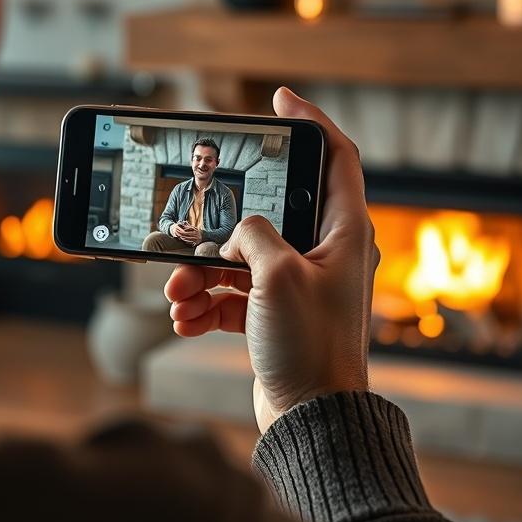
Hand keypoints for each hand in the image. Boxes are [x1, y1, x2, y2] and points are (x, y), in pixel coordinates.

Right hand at [164, 87, 377, 432]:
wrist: (311, 422)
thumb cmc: (309, 348)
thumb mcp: (277, 276)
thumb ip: (253, 235)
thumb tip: (236, 234)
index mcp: (343, 233)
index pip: (336, 157)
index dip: (310, 121)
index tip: (279, 99)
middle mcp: (323, 253)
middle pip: (263, 215)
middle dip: (217, 230)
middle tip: (189, 234)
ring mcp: (296, 285)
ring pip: (236, 257)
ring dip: (199, 274)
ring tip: (178, 296)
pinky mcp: (272, 314)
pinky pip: (229, 293)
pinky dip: (204, 302)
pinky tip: (184, 319)